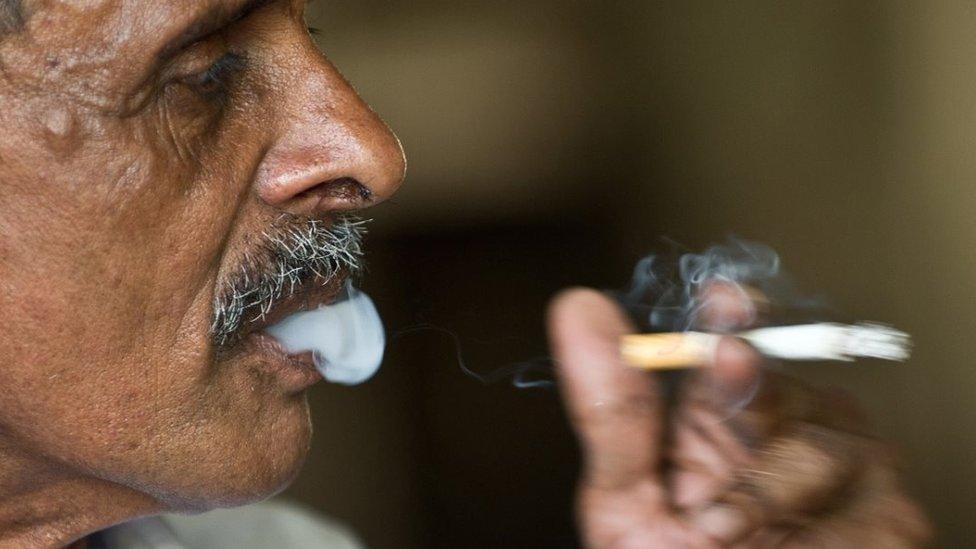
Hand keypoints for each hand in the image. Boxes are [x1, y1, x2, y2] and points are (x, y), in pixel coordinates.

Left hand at [547, 288, 929, 547]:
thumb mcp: (626, 502)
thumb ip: (614, 412)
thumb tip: (577, 307)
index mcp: (720, 414)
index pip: (735, 339)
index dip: (733, 317)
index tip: (723, 300)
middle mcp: (788, 429)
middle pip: (787, 384)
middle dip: (751, 395)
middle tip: (724, 388)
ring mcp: (846, 472)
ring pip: (824, 447)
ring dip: (763, 492)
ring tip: (718, 526)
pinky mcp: (890, 523)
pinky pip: (866, 507)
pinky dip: (813, 533)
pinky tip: (782, 545)